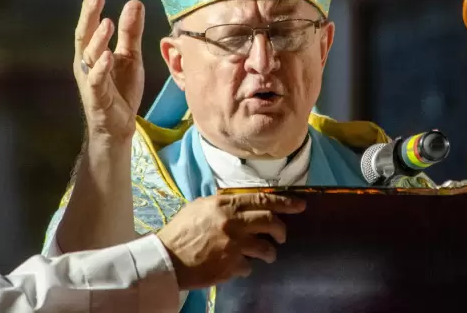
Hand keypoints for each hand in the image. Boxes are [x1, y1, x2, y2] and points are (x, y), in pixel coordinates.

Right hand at [74, 0, 144, 144]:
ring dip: (98, 39)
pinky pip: (96, 81)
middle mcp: (87, 64)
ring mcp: (90, 80)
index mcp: (94, 53)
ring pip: (90, 57)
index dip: (91, 9)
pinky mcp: (97, 98)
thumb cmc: (120, 90)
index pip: (90, 27)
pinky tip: (109, 56)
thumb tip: (134, 3)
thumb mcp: (130, 57)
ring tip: (108, 23)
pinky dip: (101, 68)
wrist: (118, 126)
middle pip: (84, 36)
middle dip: (89, 16)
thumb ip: (131, 32)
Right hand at [156, 193, 305, 289]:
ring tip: (267, 254)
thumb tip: (243, 202)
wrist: (166, 259)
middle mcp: (232, 222)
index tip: (300, 205)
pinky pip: (249, 266)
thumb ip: (223, 203)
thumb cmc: (181, 231)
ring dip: (270, 252)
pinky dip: (247, 267)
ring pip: (265, 247)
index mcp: (225, 204)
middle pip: (270, 221)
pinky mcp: (231, 266)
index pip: (262, 199)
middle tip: (282, 236)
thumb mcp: (200, 207)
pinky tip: (238, 266)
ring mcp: (233, 245)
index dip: (285, 202)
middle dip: (281, 230)